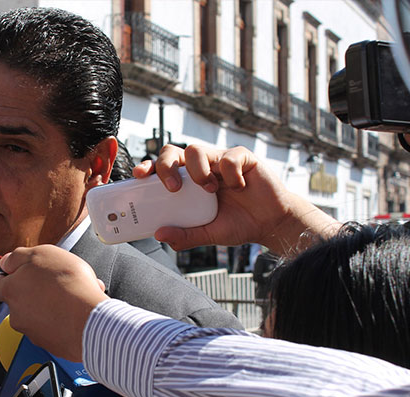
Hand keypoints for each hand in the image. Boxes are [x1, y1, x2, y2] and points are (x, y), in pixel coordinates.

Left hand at [0, 245, 107, 361]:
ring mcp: (33, 332)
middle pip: (19, 301)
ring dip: (53, 304)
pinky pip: (54, 328)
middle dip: (34, 292)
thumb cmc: (69, 284)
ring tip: (75, 294)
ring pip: (39, 315)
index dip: (6, 277)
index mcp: (11, 291)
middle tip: (54, 281)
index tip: (16, 272)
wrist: (90, 319)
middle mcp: (17, 314)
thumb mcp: (42, 254)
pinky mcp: (50, 344)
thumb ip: (18, 257)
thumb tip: (6, 261)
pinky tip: (80, 309)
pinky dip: (63, 319)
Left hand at [133, 144, 340, 254]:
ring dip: (198, 170)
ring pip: (197, 149)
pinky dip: (230, 172)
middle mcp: (200, 167)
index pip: (161, 167)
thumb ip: (186, 235)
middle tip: (172, 188)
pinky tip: (239, 187)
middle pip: (173, 151)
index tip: (138, 176)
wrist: (270, 223)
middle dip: (166, 165)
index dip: (148, 167)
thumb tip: (159, 234)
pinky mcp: (242, 158)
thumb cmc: (238, 224)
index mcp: (187, 182)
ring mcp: (220, 160)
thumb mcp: (208, 234)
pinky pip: (229, 156)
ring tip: (210, 190)